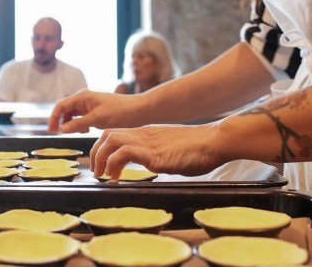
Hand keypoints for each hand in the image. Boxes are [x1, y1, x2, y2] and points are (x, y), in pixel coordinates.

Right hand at [47, 90, 141, 133]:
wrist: (138, 111)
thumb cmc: (119, 112)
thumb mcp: (97, 119)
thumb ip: (78, 124)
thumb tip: (61, 129)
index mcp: (82, 96)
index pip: (61, 106)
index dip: (53, 118)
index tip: (51, 131)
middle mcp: (84, 99)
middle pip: (64, 109)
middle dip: (60, 121)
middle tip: (57, 134)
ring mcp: (89, 105)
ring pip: (72, 114)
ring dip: (70, 124)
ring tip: (74, 133)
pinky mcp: (95, 111)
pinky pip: (81, 118)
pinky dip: (79, 125)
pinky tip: (85, 131)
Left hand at [89, 124, 225, 178]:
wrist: (215, 141)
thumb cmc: (200, 148)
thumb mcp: (172, 149)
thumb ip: (160, 154)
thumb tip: (157, 164)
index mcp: (148, 133)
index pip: (116, 133)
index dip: (103, 147)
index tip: (102, 163)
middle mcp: (144, 135)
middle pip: (107, 134)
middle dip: (96, 152)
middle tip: (97, 171)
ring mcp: (148, 142)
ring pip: (111, 140)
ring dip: (101, 158)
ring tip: (102, 175)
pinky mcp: (153, 153)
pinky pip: (124, 152)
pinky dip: (114, 163)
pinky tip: (117, 177)